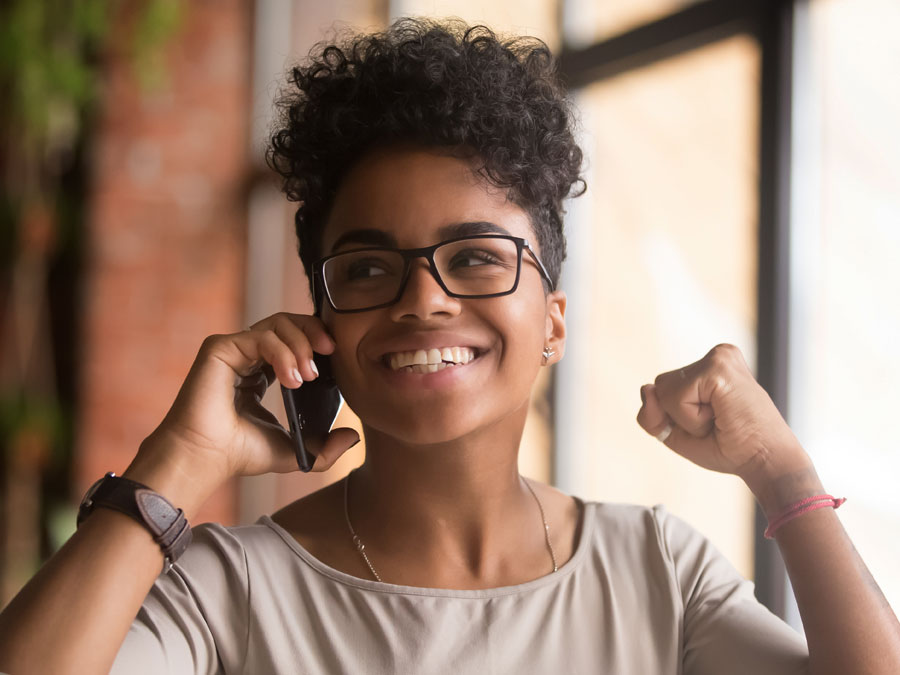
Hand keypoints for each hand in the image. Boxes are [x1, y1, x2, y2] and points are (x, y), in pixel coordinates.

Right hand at [135, 312, 360, 484]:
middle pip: (288, 322)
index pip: (294, 340)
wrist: (206, 459)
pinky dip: (282, 353)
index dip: (316, 340)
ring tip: (307, 376)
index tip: (335, 356)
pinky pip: (262, 336)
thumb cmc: (241, 455)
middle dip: (313, 332)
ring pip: (277, 324)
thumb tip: (353, 437)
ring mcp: (232, 349)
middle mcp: (247, 356)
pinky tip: (292, 379)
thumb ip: (326, 447)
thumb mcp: (296, 451)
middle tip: (330, 352)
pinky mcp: (220, 347)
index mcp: (261, 372)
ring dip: (300, 345)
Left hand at [635, 343, 808, 482]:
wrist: (766, 462)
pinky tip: (720, 416)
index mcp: (710, 367)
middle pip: (660, 386)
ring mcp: (718, 357)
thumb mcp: (677, 433)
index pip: (662, 389)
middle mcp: (716, 356)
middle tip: (717, 423)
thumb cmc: (728, 448)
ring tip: (720, 419)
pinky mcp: (718, 367)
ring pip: (663, 390)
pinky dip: (691, 418)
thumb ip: (652, 414)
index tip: (713, 423)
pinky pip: (676, 398)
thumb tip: (646, 388)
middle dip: (678, 415)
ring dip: (686, 418)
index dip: (675, 417)